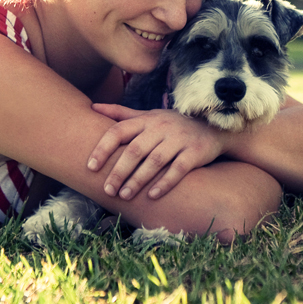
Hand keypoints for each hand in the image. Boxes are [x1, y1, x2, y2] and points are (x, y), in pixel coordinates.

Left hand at [87, 104, 228, 200]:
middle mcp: (161, 127)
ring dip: (138, 180)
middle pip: (135, 149)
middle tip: (107, 190)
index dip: (103, 148)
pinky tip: (152, 196)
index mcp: (147, 119)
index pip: (119, 131)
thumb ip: (121, 113)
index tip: (90, 167)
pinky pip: (179, 169)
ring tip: (125, 196)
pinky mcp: (195, 152)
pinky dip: (165, 183)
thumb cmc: (172, 125)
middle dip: (119, 171)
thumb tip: (92, 107)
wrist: (212, 127)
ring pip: (155, 161)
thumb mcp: (148, 116)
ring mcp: (179, 139)